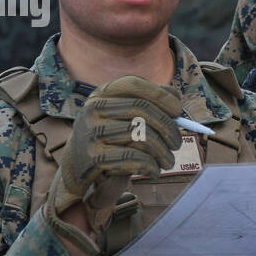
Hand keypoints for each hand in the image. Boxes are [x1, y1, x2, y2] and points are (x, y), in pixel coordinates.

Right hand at [44, 76, 180, 253]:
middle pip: (142, 110)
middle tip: (177, 143)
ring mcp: (91, 132)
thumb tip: (176, 95)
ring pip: (141, 136)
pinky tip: (154, 171)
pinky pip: (133, 158)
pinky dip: (150, 166)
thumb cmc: (110, 137)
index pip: (134, 85)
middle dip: (168, 128)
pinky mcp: (94, 157)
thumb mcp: (124, 115)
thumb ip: (148, 102)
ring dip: (163, 152)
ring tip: (168, 161)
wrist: (77, 165)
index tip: (178, 111)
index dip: (161, 96)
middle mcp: (94, 109)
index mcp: (102, 94)